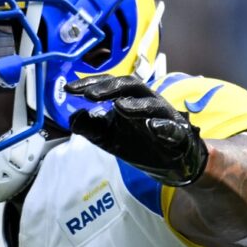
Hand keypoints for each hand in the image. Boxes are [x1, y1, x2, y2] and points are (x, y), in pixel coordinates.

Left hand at [62, 74, 208, 185]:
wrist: (168, 163)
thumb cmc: (138, 143)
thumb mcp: (107, 137)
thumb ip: (90, 127)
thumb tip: (72, 117)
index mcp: (129, 98)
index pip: (109, 84)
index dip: (90, 83)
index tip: (69, 88)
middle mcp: (147, 101)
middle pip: (130, 86)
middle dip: (110, 88)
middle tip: (89, 95)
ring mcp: (164, 117)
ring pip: (152, 104)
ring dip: (135, 105)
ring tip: (118, 106)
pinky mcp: (177, 135)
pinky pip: (172, 129)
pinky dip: (163, 127)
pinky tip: (153, 127)